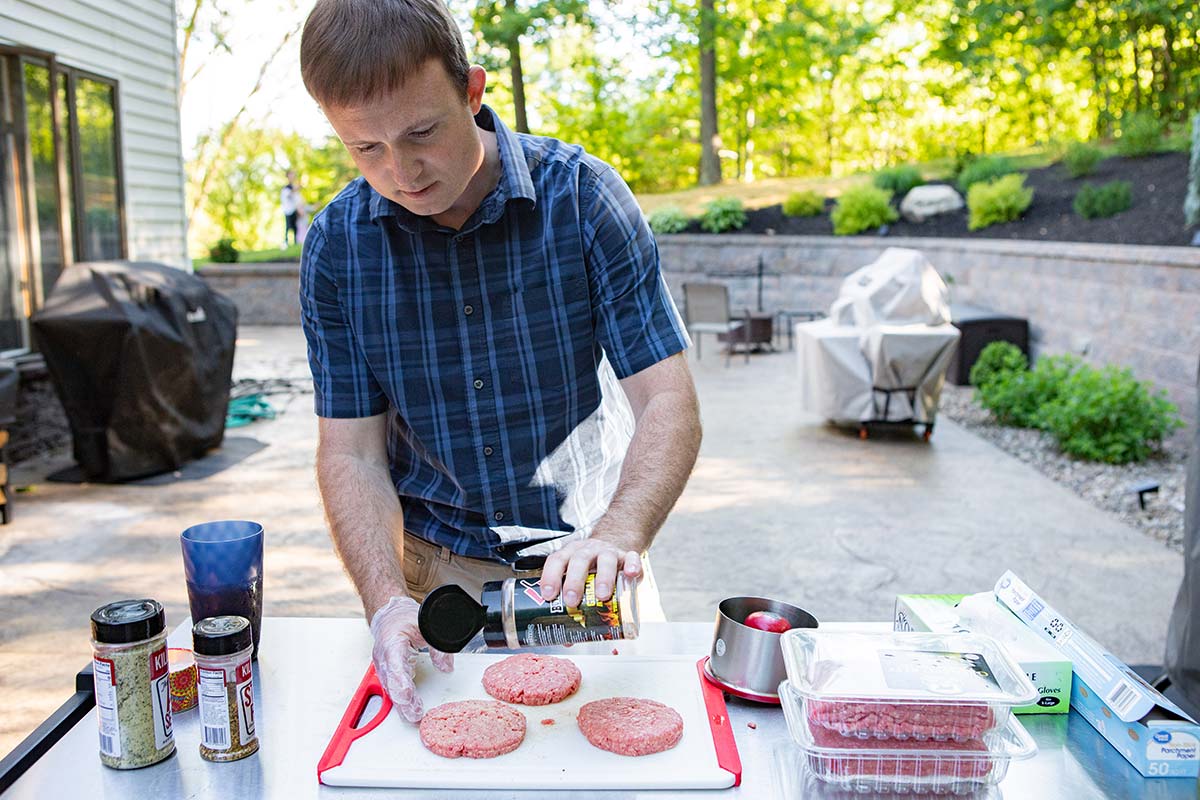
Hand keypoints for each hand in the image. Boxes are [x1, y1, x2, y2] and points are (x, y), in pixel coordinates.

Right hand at [369, 596, 453, 722]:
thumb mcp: (425, 625)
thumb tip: (446, 667)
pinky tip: (410, 707)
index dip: (400, 682)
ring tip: (414, 715)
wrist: (389, 615)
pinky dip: (400, 698)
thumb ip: (437, 646)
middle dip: (402, 700)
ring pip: (390, 687)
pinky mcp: (386, 671)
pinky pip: (392, 686)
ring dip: (401, 703)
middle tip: (414, 715)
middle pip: (392, 682)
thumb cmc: (403, 618)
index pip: (394, 664)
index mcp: (392, 642)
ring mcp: (383, 665)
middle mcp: (384, 656)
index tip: (407, 696)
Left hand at [537, 537, 641, 605]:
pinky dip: (632, 565)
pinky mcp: (627, 557)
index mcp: (570, 555)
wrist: (612, 550)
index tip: (548, 595)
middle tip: (572, 601)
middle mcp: (587, 551)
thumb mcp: (578, 581)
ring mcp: (608, 552)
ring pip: (605, 559)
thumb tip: (568, 639)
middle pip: (579, 561)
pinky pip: (631, 558)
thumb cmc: (590, 570)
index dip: (550, 577)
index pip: (557, 561)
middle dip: (574, 581)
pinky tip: (631, 575)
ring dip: (603, 577)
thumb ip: (572, 606)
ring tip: (602, 596)